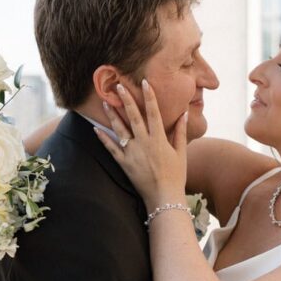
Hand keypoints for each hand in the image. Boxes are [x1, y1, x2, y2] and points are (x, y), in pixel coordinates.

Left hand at [95, 80, 187, 208]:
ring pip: (120, 130)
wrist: (164, 198)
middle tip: (118, 86)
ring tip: (105, 102)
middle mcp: (144, 143)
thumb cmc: (176, 176)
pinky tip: (95, 129)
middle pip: (133, 117)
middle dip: (126, 99)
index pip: (153, 112)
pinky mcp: (124, 164)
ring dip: (112, 115)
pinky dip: (103, 138)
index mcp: (159, 139)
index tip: (144, 82)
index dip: (149, 96)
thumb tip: (184, 114)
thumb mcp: (181, 153)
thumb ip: (180, 132)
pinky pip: (111, 149)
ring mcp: (132, 153)